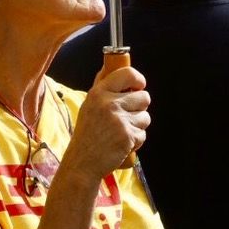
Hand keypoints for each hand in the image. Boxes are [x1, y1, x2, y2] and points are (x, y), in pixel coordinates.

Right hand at [61, 66, 150, 181]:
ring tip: (123, 130)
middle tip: (129, 114)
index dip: (138, 79)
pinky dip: (136, 140)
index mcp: (99, 93)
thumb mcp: (89, 105)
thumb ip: (101, 86)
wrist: (83, 162)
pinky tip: (123, 143)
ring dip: (138, 125)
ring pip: (146, 117)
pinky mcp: (128, 136)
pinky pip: (143, 134)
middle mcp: (110, 104)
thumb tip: (109, 66)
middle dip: (140, 107)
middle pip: (144, 97)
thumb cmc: (87, 133)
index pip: (128, 73)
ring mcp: (120, 120)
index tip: (139, 85)